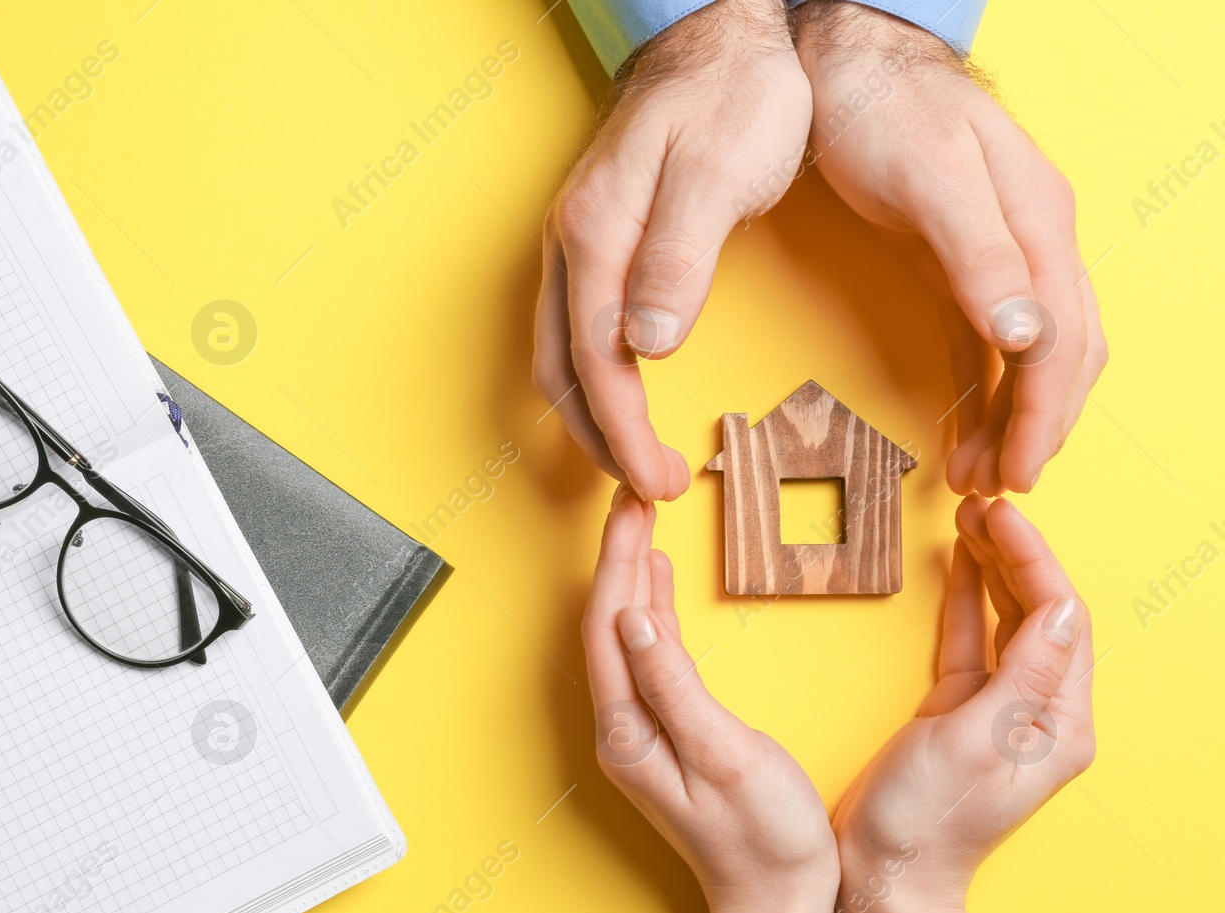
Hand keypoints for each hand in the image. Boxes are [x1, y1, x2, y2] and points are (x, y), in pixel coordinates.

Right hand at [535, 0, 810, 500]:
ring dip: (589, 416)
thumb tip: (645, 344)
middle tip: (647, 488)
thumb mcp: (719, 171)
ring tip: (633, 459)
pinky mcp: (595, 239)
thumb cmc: (733, 94)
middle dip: (599, 439)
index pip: (596, 359)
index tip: (655, 479)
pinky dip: (591, 380)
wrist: (725, 33)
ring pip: (557, 353)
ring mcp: (577, 240)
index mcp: (597, 230)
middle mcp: (572, 240)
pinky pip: (572, 328)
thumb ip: (678, 259)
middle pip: (560, 369)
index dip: (622, 430)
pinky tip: (624, 394)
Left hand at [583, 490, 837, 912]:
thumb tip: (635, 620)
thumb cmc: (765, 838)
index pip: (608, 626)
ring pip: (625, 637)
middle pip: (608, 624)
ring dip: (633, 578)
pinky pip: (647, 658)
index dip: (616, 561)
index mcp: (629, 731)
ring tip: (643, 521)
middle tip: (634, 496)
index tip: (629, 506)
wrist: (782, 903)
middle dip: (618, 557)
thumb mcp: (725, 754)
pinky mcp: (666, 735)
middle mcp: (622, 729)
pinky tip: (659, 583)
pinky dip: (652, 612)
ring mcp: (641, 732)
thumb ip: (676, 686)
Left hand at [795, 4, 1107, 495]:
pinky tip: (966, 424)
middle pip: (1060, 354)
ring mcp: (1000, 249)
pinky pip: (987, 338)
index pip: (1060, 340)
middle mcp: (1031, 238)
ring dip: (1010, 414)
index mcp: (1036, 222)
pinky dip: (983, 385)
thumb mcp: (931, 178)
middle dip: (1036, 426)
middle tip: (997, 487)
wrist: (845, 56)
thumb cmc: (884, 108)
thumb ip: (981, 256)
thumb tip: (1028, 337)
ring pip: (1029, 352)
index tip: (1018, 473)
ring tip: (974, 471)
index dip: (1043, 414)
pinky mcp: (960, 257)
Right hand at [832, 495, 1093, 912]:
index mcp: (1057, 722)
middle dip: (1014, 555)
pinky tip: (955, 564)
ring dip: (990, 570)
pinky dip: (964, 601)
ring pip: (1003, 621)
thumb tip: (1062, 608)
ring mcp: (997, 711)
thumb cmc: (927, 819)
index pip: (1059, 619)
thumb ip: (1023, 673)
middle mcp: (1037, 713)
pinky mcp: (957, 712)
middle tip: (980, 505)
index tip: (1000, 516)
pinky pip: (969, 643)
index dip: (1032, 561)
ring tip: (968, 520)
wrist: (883, 876)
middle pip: (1037, 613)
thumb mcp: (976, 740)